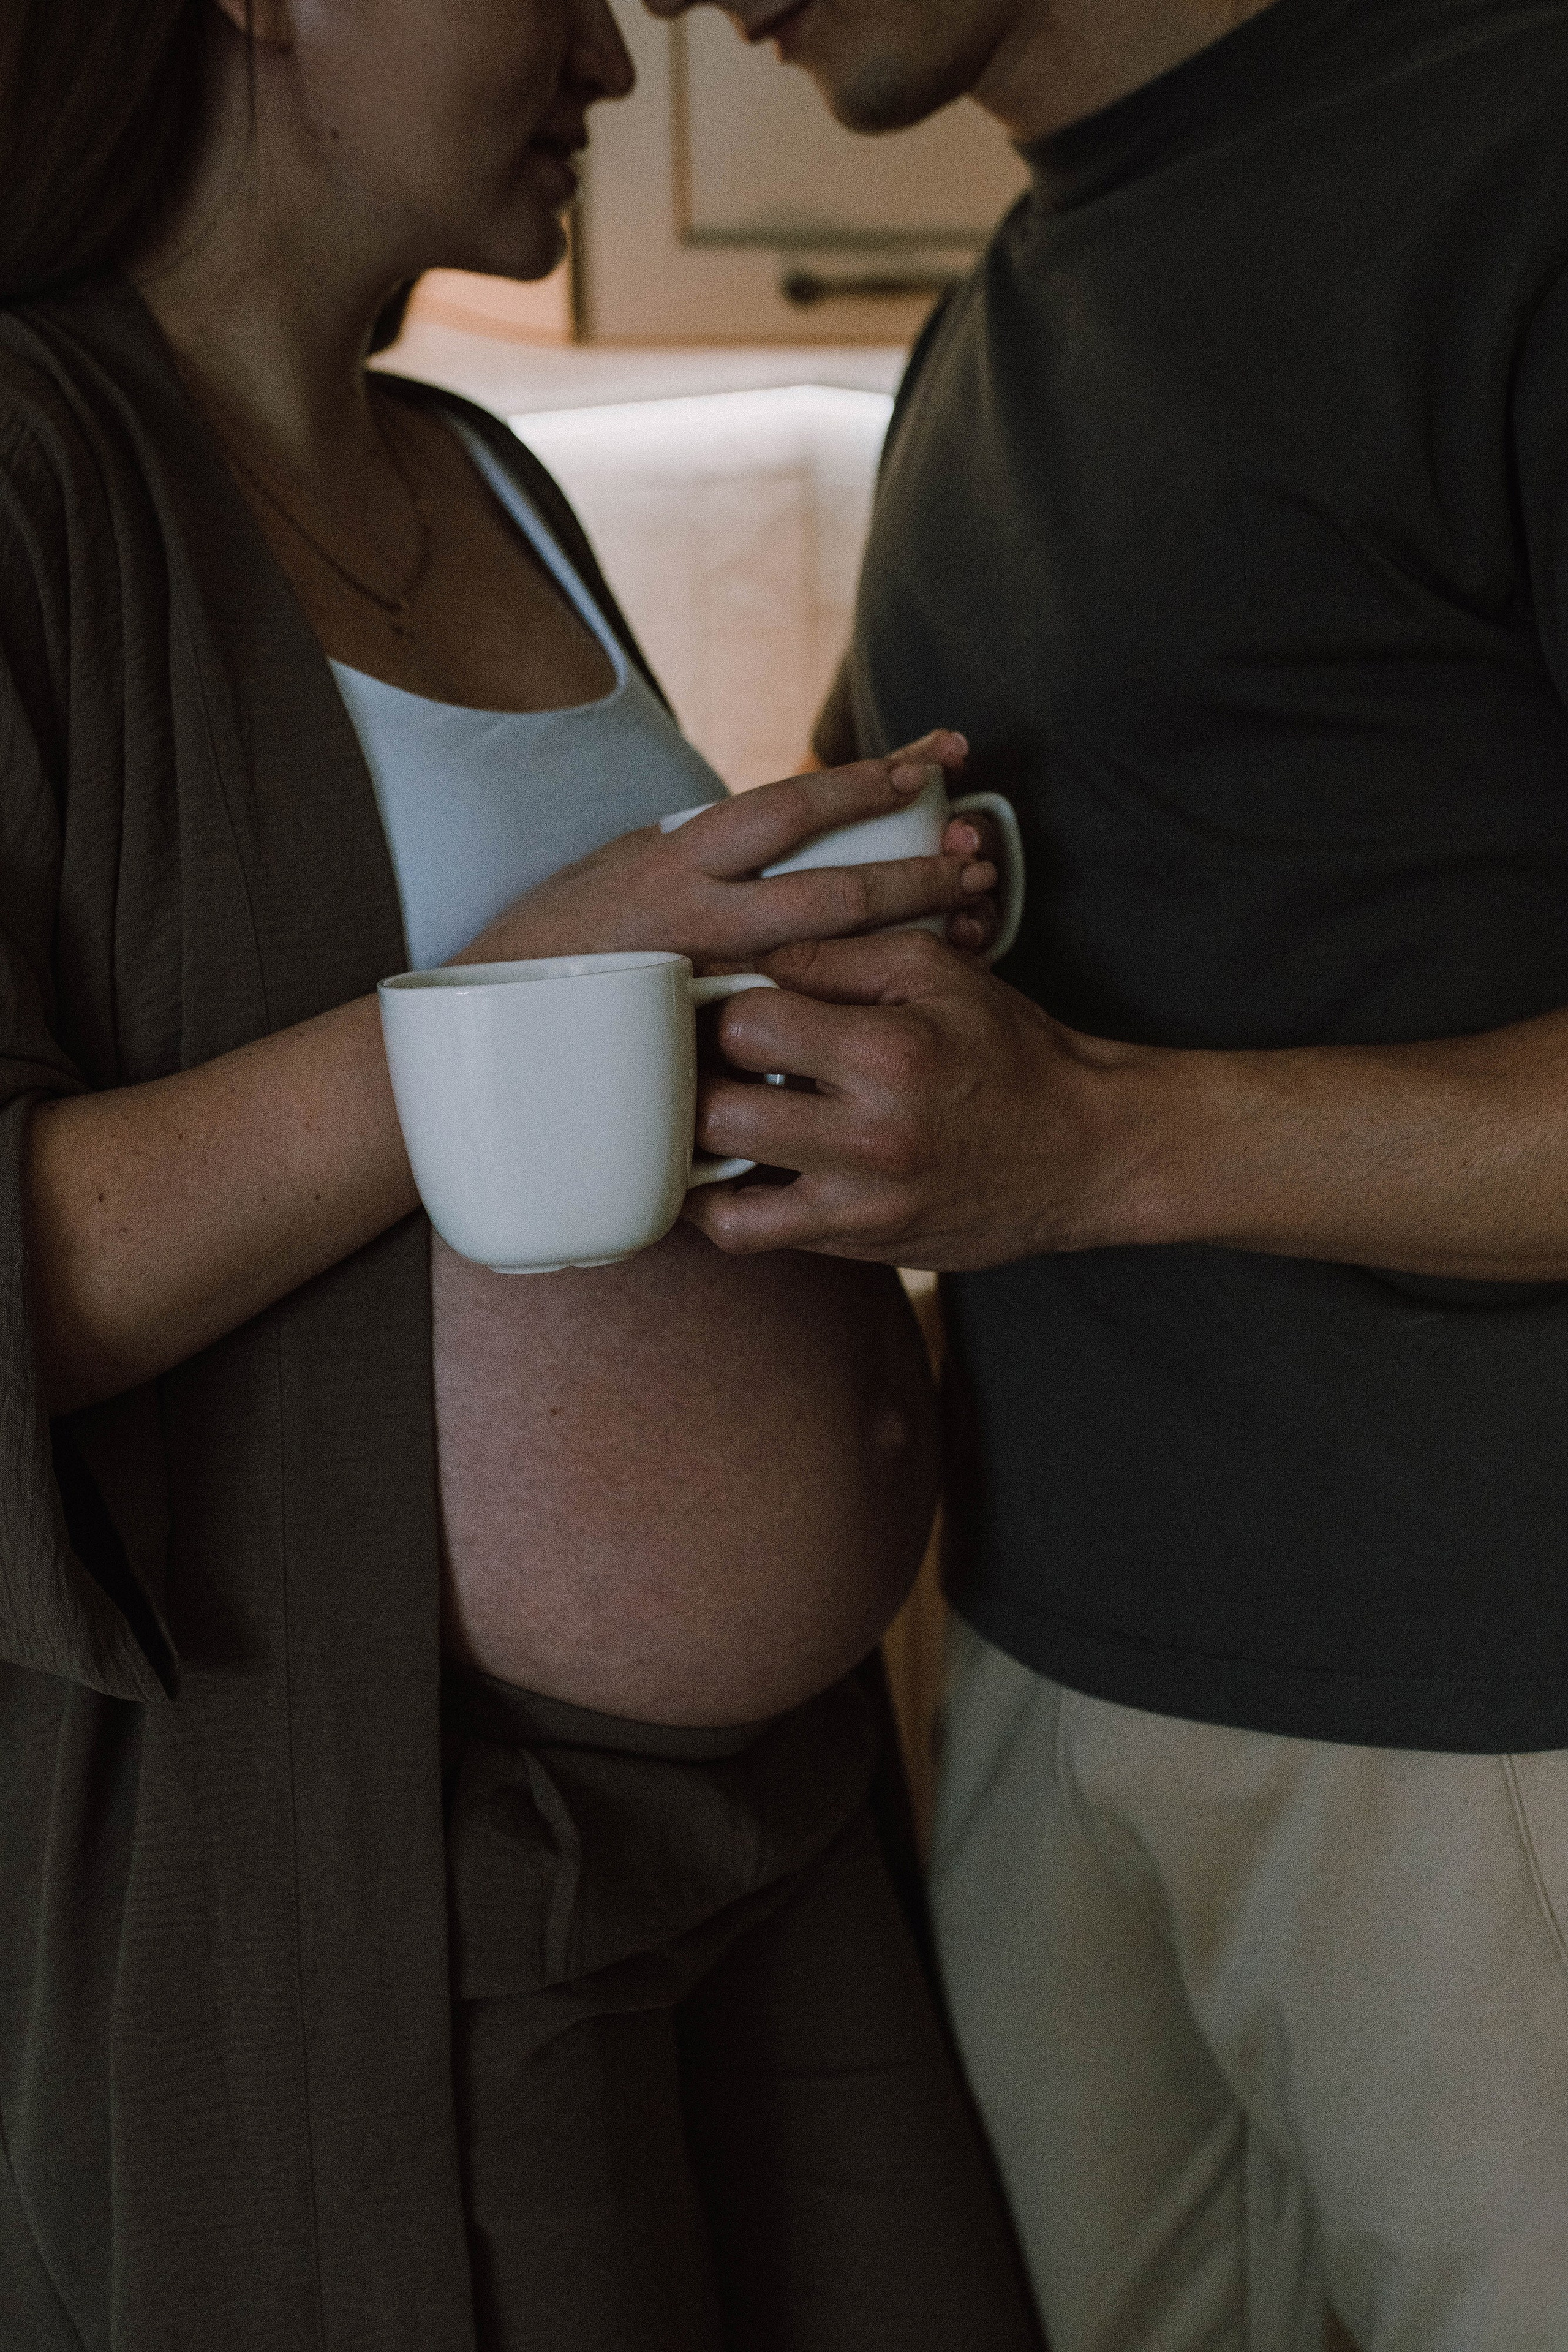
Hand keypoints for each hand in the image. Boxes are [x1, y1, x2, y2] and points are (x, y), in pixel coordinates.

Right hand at [454, 732, 997, 969]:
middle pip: (833, 887)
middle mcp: (698, 915)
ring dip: (907, 931)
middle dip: (915, 867)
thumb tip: (766, 823)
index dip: (866, 781)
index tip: (932, 759)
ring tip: (975, 915)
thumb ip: (696, 852)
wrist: (482, 1021)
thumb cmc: (554, 938)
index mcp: (680, 856)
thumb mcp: (620, 867)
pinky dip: (858, 1004)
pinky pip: (798, 1018)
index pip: (790, 805)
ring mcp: (706, 984)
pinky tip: (912, 997)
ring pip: (829, 956)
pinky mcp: (704, 1042)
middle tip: (982, 852)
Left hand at [681, 929, 1152, 1270]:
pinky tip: (713, 1169)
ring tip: (693, 1106)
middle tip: (690, 1053)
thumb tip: (747, 950)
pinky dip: (717, 1204)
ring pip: (716, 1189)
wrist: (1084, 1152)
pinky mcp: (855, 1245)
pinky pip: (750, 1236)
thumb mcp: (939, 974)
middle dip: (693, 1075)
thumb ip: (839, 955)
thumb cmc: (1011, 1051)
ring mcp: (859, 1204)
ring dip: (691, 1145)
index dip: (717, 1001)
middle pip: (716, 1108)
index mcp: (888, 1054)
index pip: (747, 1021)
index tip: (712, 993)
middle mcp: (869, 1138)